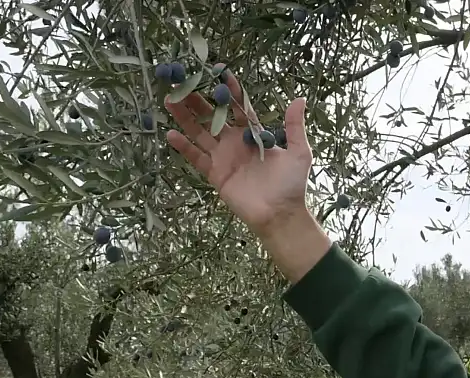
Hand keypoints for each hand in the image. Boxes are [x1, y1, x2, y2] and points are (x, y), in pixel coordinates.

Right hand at [165, 73, 312, 238]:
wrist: (280, 213)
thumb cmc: (292, 184)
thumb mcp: (300, 152)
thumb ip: (295, 127)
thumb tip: (299, 99)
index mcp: (254, 134)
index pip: (239, 107)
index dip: (230, 91)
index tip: (219, 72)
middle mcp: (235, 142)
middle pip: (212, 116)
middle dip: (198, 100)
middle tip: (182, 81)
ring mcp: (223, 157)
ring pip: (200, 132)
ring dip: (185, 117)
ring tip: (170, 100)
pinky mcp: (215, 174)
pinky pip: (196, 158)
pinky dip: (184, 147)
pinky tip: (171, 133)